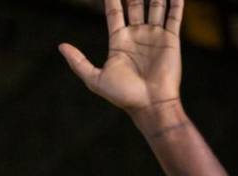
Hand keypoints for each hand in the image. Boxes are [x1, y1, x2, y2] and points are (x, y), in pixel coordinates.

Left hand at [59, 0, 183, 114]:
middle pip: (134, 4)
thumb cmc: (122, 95)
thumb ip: (78, 62)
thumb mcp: (95, 79)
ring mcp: (154, 36)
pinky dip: (176, 2)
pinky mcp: (170, 39)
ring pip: (155, 5)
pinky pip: (174, 15)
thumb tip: (61, 46)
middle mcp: (137, 36)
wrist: (150, 104)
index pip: (114, 12)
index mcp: (119, 42)